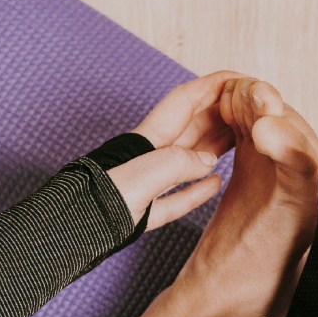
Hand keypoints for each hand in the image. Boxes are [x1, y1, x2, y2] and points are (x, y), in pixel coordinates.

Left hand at [105, 70, 250, 230]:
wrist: (67, 237)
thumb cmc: (96, 202)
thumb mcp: (141, 176)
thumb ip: (178, 164)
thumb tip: (209, 163)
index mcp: (146, 139)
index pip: (186, 101)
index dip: (213, 86)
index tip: (239, 80)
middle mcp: (148, 157)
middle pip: (191, 127)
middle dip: (220, 113)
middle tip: (250, 110)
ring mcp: (147, 184)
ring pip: (189, 160)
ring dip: (216, 147)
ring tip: (241, 140)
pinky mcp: (145, 212)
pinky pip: (179, 197)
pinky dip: (200, 189)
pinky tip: (216, 183)